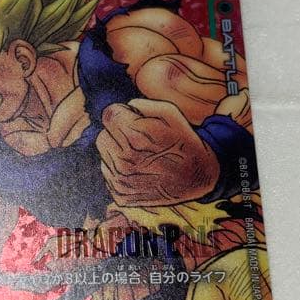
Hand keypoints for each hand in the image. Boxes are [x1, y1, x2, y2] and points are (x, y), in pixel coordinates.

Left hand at [96, 99, 217, 206]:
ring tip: (140, 154)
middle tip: (138, 138)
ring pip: (104, 154)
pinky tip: (139, 169)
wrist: (197, 178)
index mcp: (135, 136)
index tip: (132, 119)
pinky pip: (107, 173)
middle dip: (117, 133)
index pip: (108, 115)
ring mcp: (121, 180)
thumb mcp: (170, 112)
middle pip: (102, 135)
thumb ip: (140, 104)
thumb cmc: (183, 141)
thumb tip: (121, 109)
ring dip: (117, 151)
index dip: (121, 113)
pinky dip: (119, 169)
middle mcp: (125, 160)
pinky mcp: (120, 194)